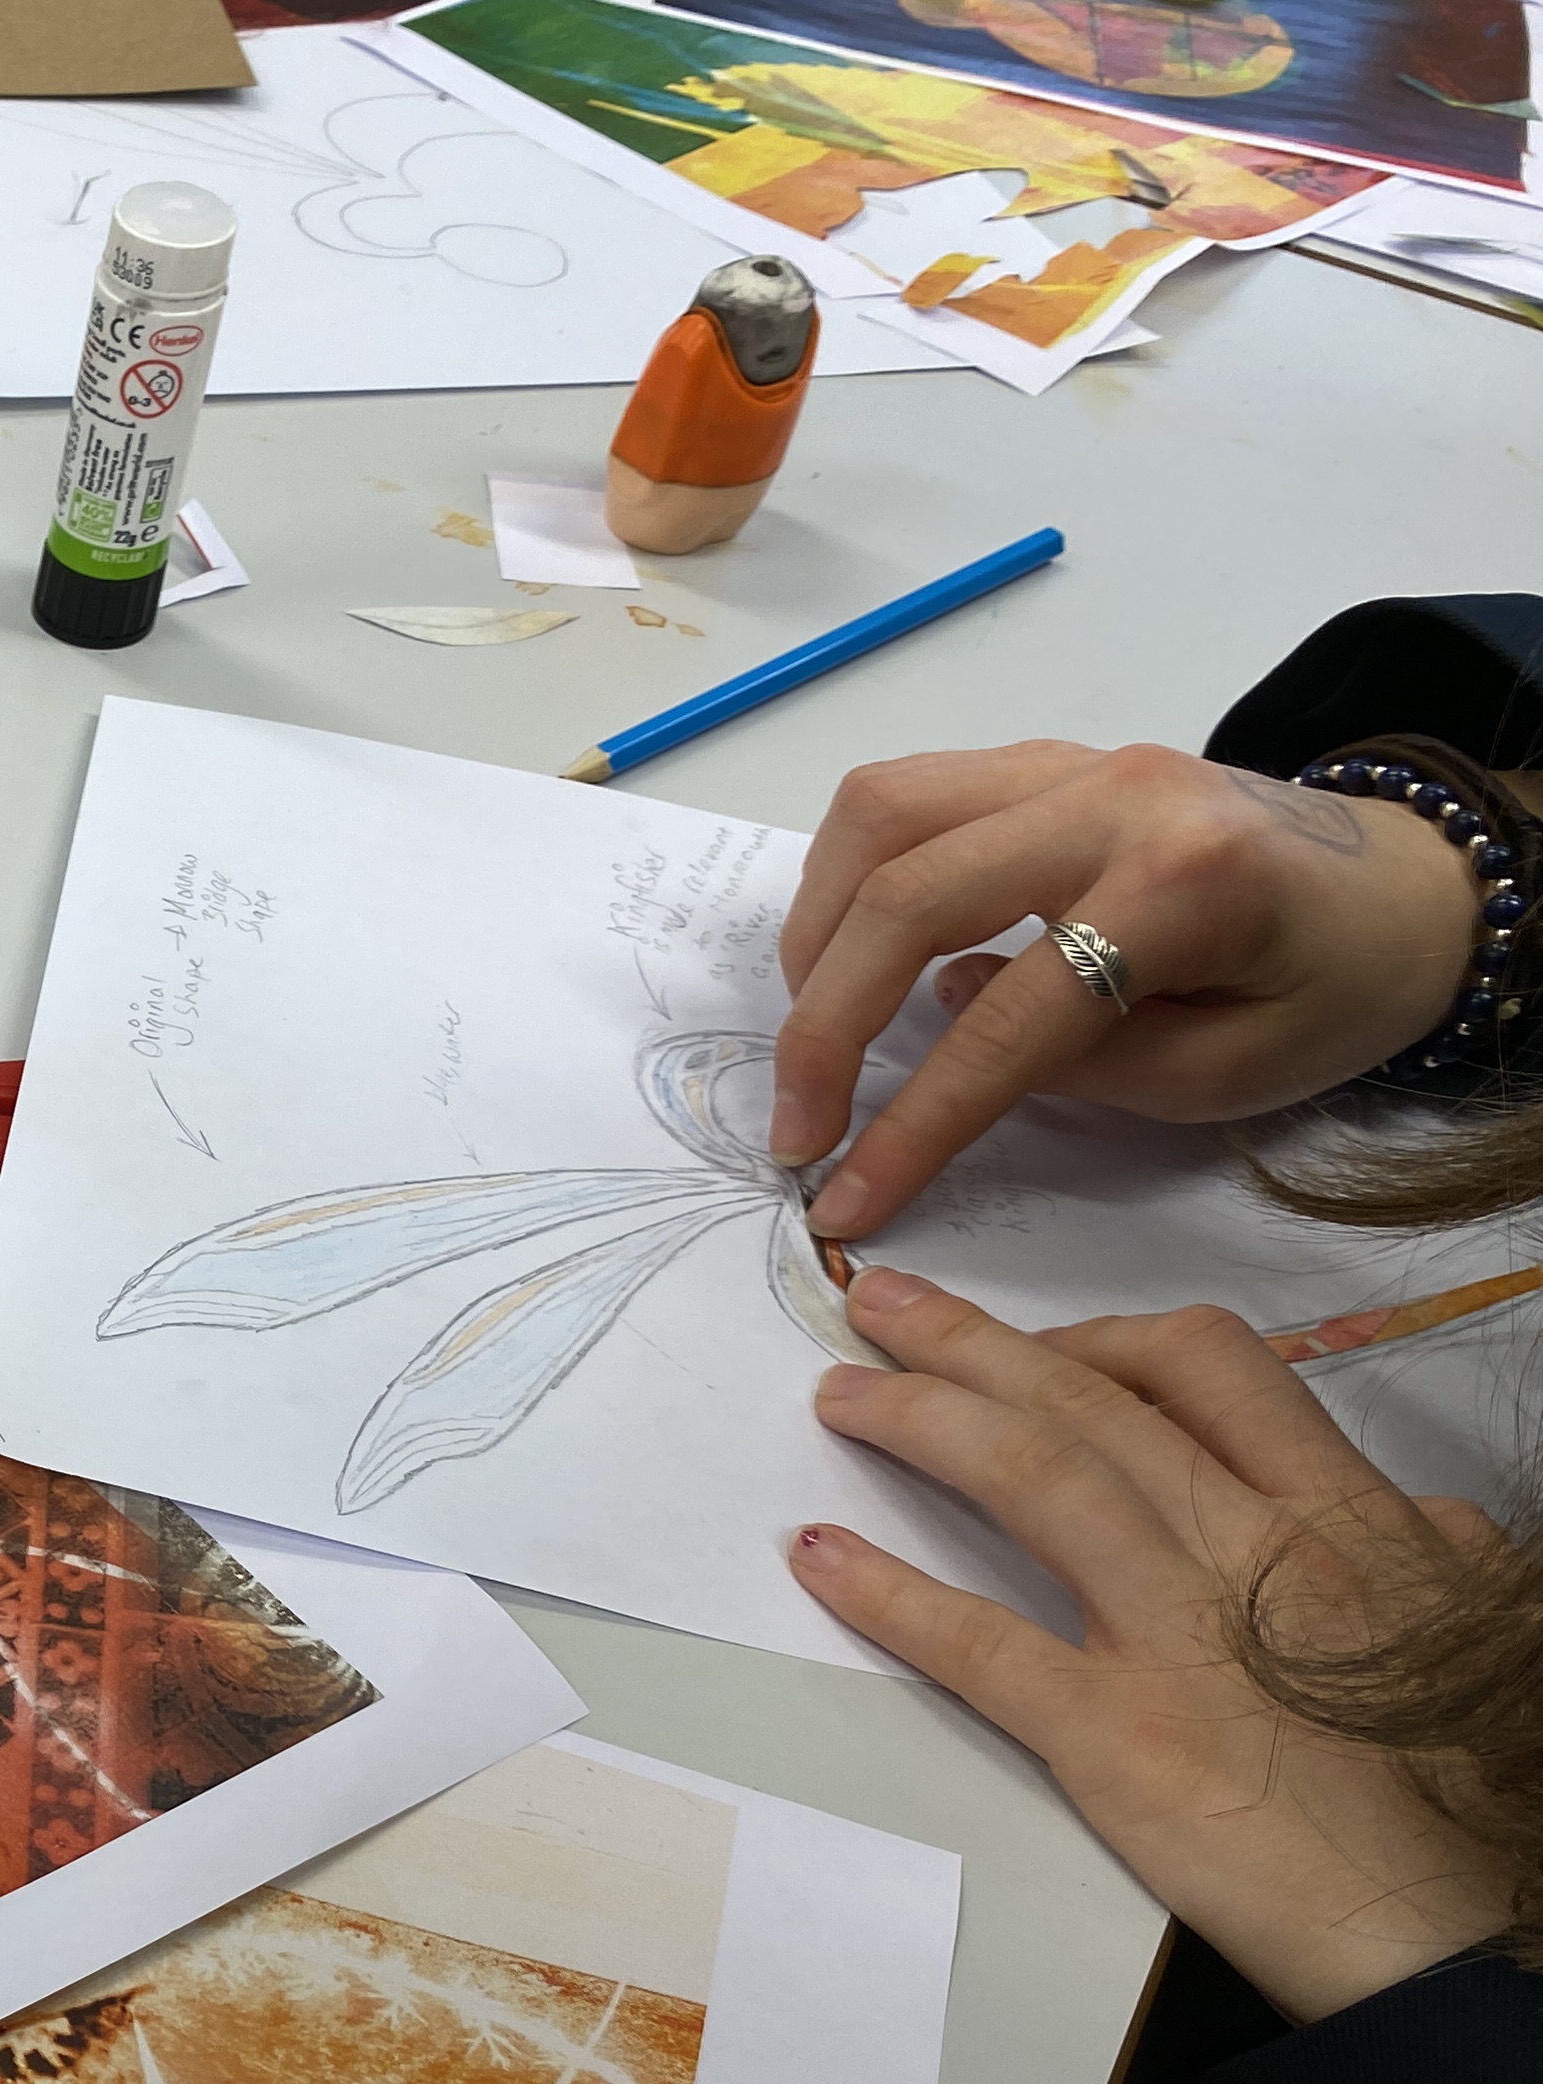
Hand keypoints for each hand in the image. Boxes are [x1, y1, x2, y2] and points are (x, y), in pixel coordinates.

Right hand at [770, 742, 1477, 1239]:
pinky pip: (903, 795)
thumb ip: (1087, 1063)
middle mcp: (1116, 796)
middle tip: (796, 1128)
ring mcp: (1071, 762)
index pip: (1009, 1018)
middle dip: (823, 1029)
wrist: (1411, 881)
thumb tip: (943, 1025)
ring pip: (878, 816)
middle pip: (908, 895)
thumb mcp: (1234, 1072)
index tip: (843, 1197)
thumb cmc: (1338, 988)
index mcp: (1187, 884)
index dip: (913, 1122)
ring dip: (818, 931)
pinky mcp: (1043, 761)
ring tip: (813, 1025)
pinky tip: (852, 950)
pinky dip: (850, 878)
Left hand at [790, 1269, 1510, 2021]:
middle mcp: (1257, 1552)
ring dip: (920, 1418)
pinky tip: (820, 1556)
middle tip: (882, 1309)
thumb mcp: (1477, 1623)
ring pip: (1036, 1477)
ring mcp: (1182, 1640)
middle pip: (1094, 1401)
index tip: (1034, 1342)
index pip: (1209, 1369)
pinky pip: (982, 1645)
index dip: (1100, 1336)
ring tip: (840, 1397)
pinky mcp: (1121, 1741)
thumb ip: (1420, 1549)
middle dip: (973, 1343)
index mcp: (1346, 1517)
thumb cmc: (1476, 1787)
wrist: (1462, 1925)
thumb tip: (1399, 1506)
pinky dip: (888, 1591)